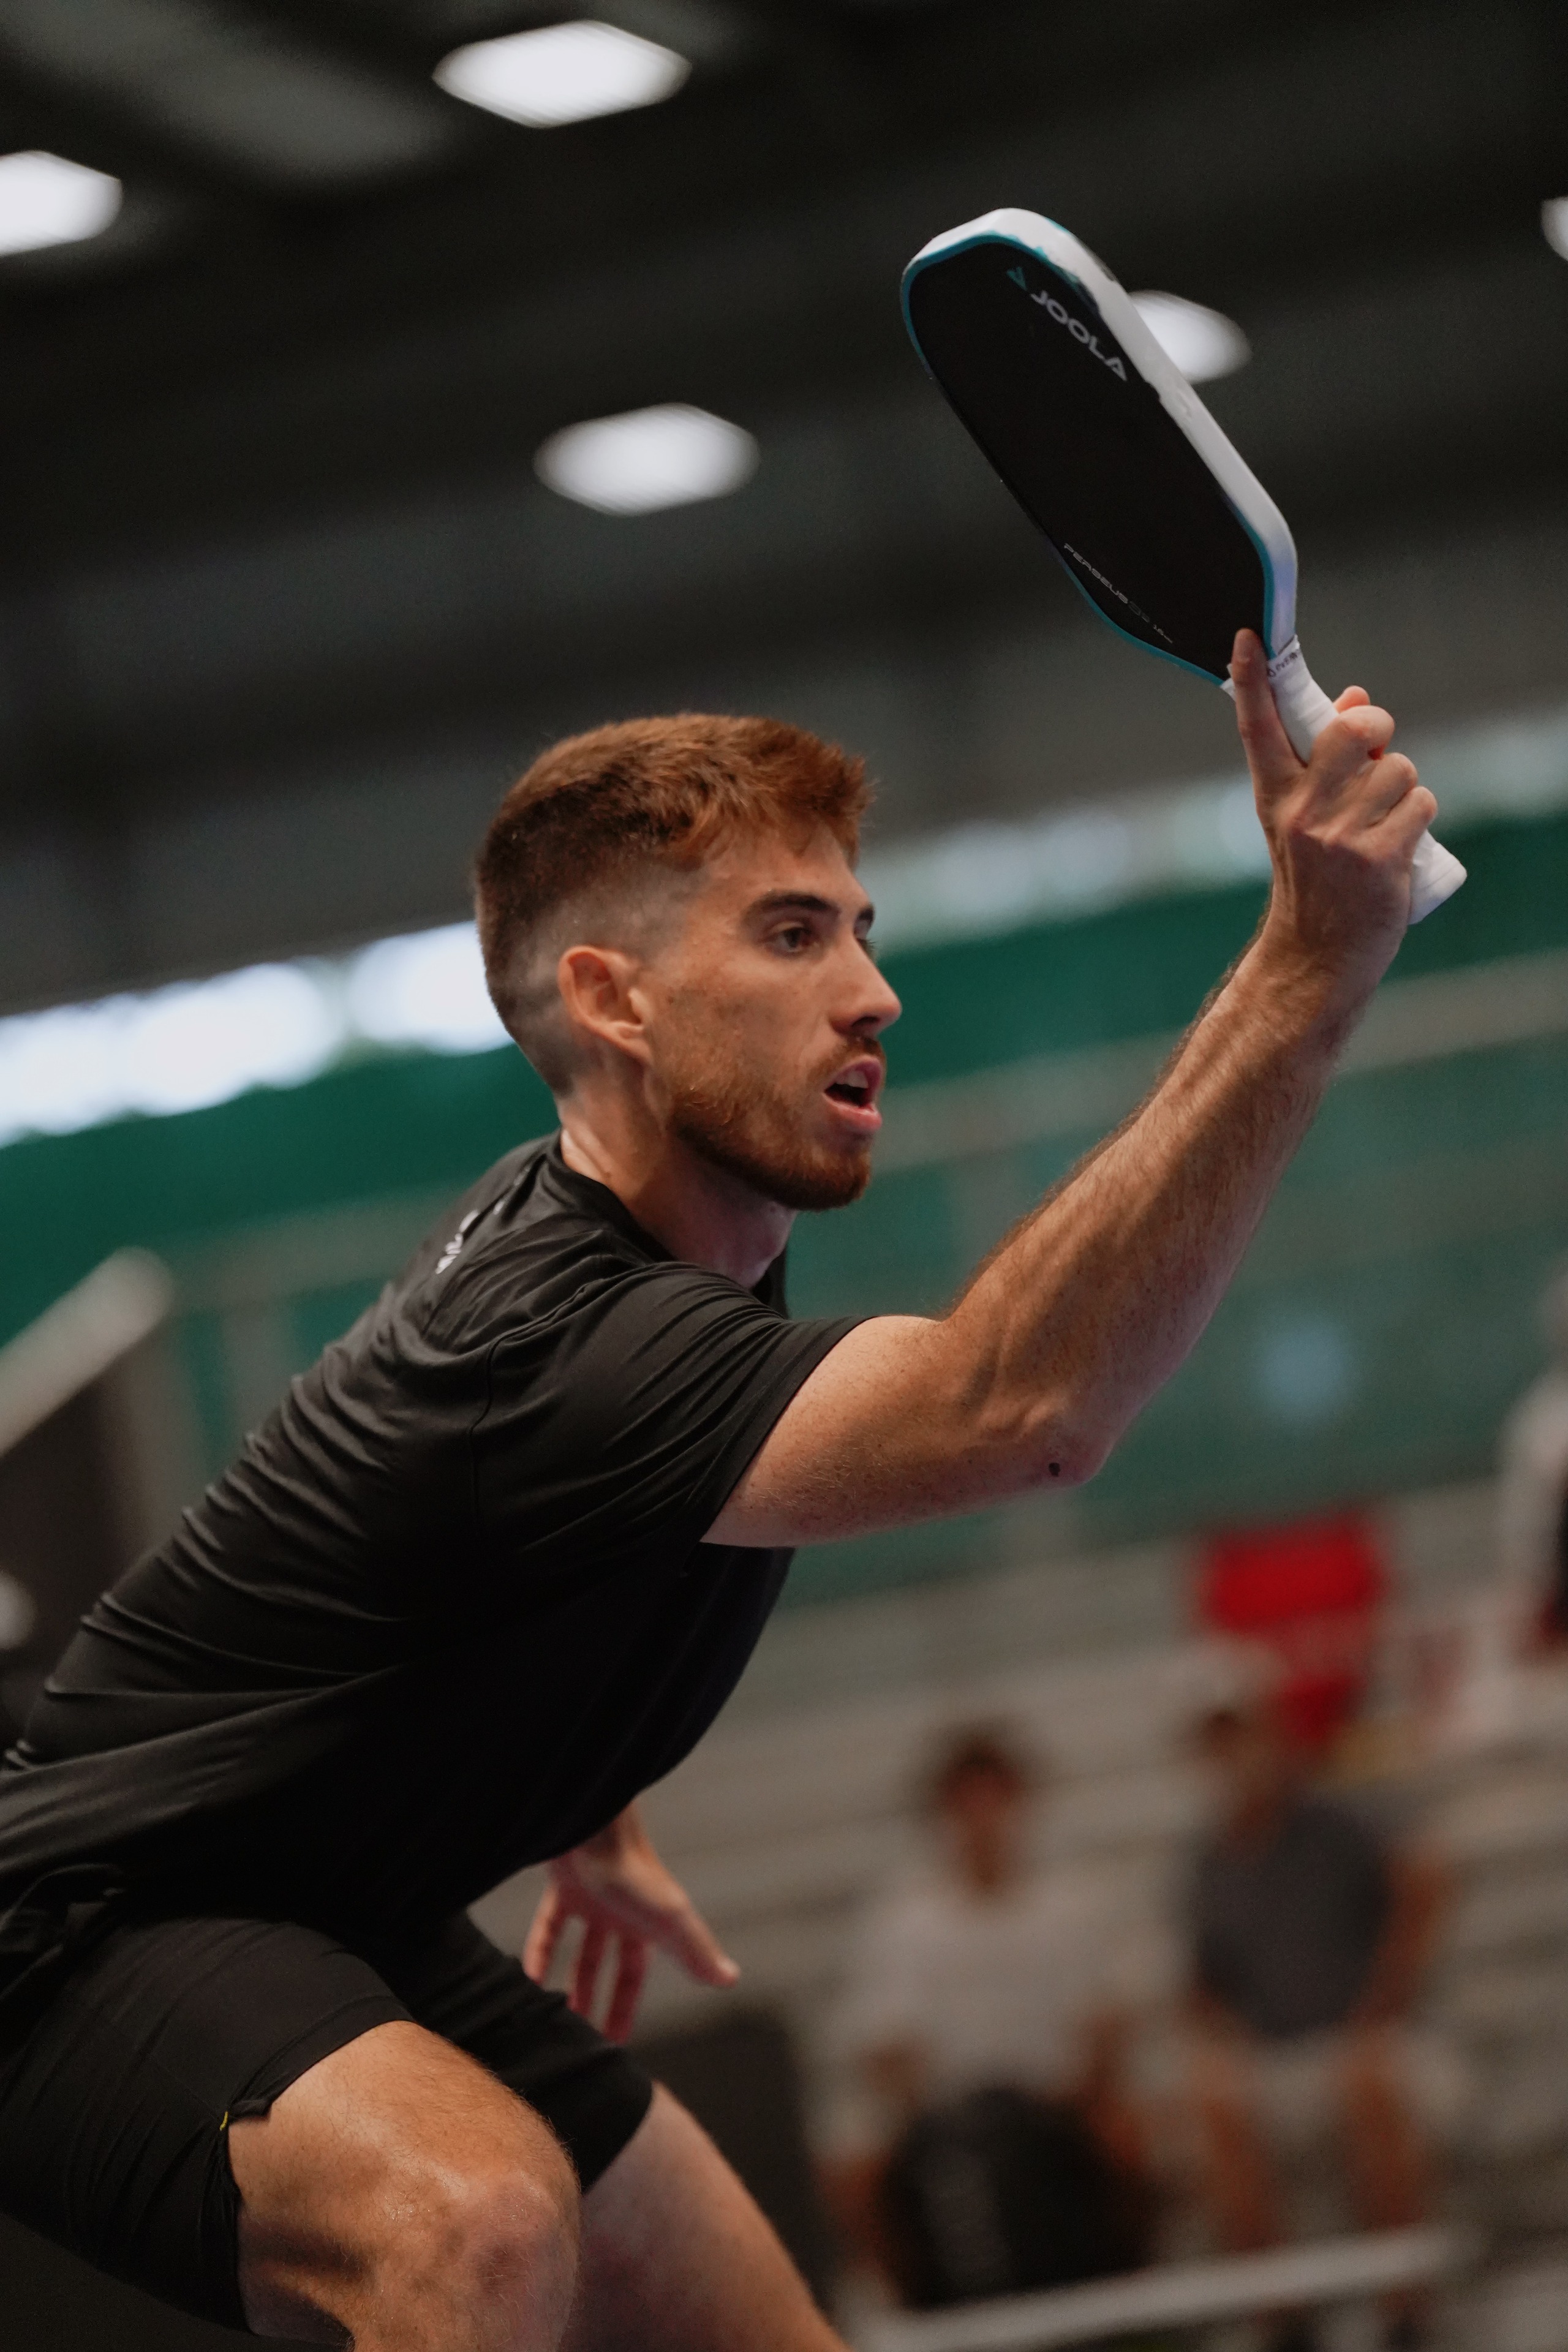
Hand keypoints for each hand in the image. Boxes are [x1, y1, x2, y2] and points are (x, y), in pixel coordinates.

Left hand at [523, 1803, 738, 2041]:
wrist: (597, 1827)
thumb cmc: (636, 1871)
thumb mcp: (670, 1918)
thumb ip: (697, 1951)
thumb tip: (731, 1979)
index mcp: (648, 1924)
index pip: (635, 1974)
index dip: (624, 2005)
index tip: (614, 2040)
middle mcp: (621, 1915)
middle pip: (608, 1967)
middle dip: (597, 2000)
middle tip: (582, 2039)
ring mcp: (592, 1901)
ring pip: (579, 1951)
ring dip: (568, 1983)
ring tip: (554, 2018)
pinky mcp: (564, 1889)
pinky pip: (548, 1929)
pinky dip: (537, 1954)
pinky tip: (527, 1982)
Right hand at [1230, 629, 1437, 1006]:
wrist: (1317, 954)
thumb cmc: (1316, 877)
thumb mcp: (1306, 817)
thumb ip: (1327, 759)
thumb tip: (1358, 699)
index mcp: (1275, 796)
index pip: (1259, 728)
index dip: (1254, 680)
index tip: (1249, 637)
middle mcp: (1301, 812)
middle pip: (1356, 731)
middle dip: (1379, 730)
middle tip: (1376, 755)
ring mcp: (1338, 837)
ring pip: (1401, 770)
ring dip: (1404, 789)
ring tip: (1382, 822)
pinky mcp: (1378, 858)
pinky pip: (1421, 804)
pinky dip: (1418, 818)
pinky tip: (1398, 844)